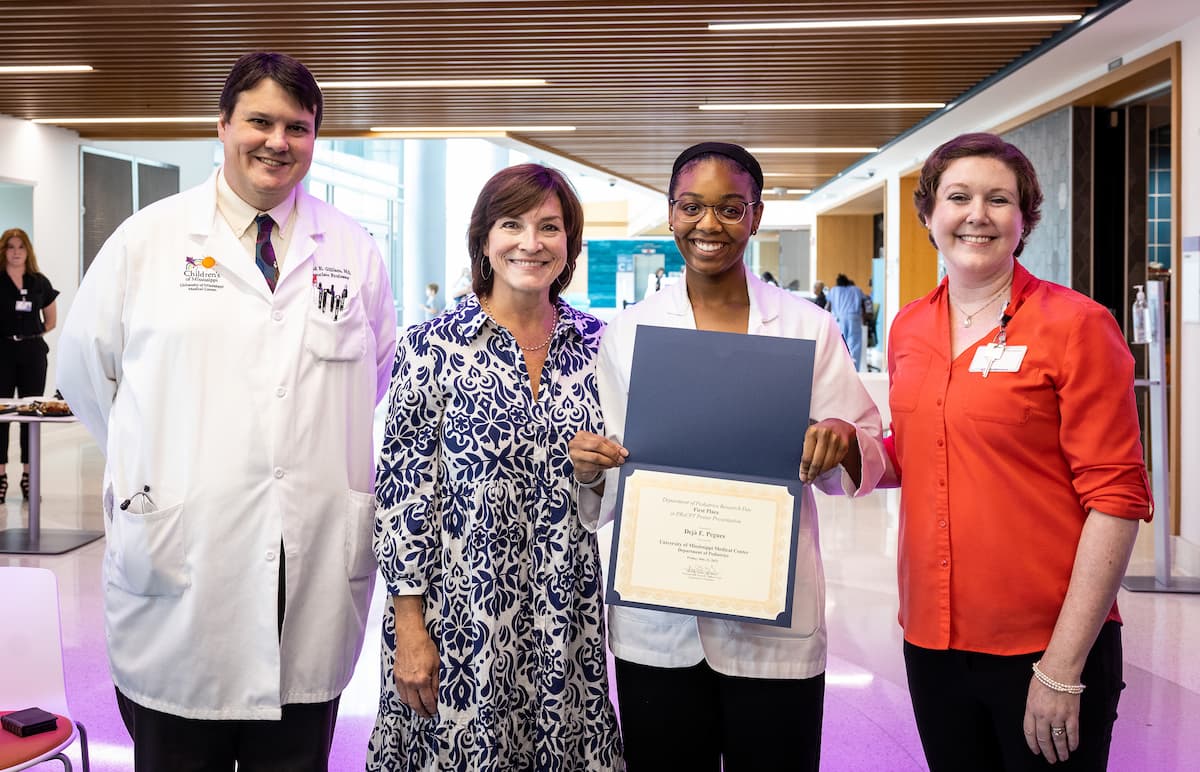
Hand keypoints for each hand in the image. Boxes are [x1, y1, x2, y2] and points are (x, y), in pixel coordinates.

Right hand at [392, 598, 439, 717]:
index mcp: (422, 680)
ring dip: (413, 707)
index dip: (432, 709)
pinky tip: (411, 699)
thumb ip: (436, 682)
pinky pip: (400, 692)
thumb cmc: (425, 647)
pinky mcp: (396, 676)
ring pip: (406, 700)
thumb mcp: (437, 664)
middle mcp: (410, 683)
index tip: (435, 713)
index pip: (428, 701)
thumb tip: (437, 695)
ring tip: (420, 709)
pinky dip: (406, 698)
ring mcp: (402, 680)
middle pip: (416, 704)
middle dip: (422, 712)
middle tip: (427, 716)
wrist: (410, 636)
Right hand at [568, 431, 627, 483]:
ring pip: (596, 457)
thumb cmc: (590, 453)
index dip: (613, 446)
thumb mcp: (599, 446)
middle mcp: (576, 444)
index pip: (600, 439)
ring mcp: (575, 455)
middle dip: (611, 453)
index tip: (623, 452)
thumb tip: (623, 452)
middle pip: (597, 446)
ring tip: (615, 463)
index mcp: (582, 435)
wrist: (581, 465)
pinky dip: (604, 467)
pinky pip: (594, 467)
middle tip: (620, 458)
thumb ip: (610, 446)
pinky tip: (608, 466)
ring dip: (609, 461)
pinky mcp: (578, 466)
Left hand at [800, 418, 857, 483]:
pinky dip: (830, 467)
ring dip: (821, 472)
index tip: (803, 477)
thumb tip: (803, 473)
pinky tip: (825, 468)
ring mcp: (836, 439)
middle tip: (809, 480)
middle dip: (812, 473)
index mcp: (812, 432)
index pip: (807, 456)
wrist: (837, 424)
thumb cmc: (820, 432)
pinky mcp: (844, 445)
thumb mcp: (810, 437)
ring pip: (827, 464)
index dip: (804, 469)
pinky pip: (835, 462)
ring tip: (816, 475)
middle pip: (817, 462)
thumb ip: (807, 452)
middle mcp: (824, 434)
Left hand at [1023, 676, 1079, 762]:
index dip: (1033, 744)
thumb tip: (1036, 720)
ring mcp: (1058, 716)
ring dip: (1061, 751)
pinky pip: (1072, 733)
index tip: (1036, 751)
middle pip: (1044, 739)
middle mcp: (1043, 715)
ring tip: (1062, 758)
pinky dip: (1073, 742)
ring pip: (1059, 739)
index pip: (1029, 732)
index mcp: (1031, 709)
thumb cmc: (1044, 676)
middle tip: (1050, 759)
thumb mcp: (1031, 692)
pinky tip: (1073, 748)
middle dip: (1047, 752)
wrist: (1060, 669)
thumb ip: (1033, 707)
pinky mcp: (1072, 715)